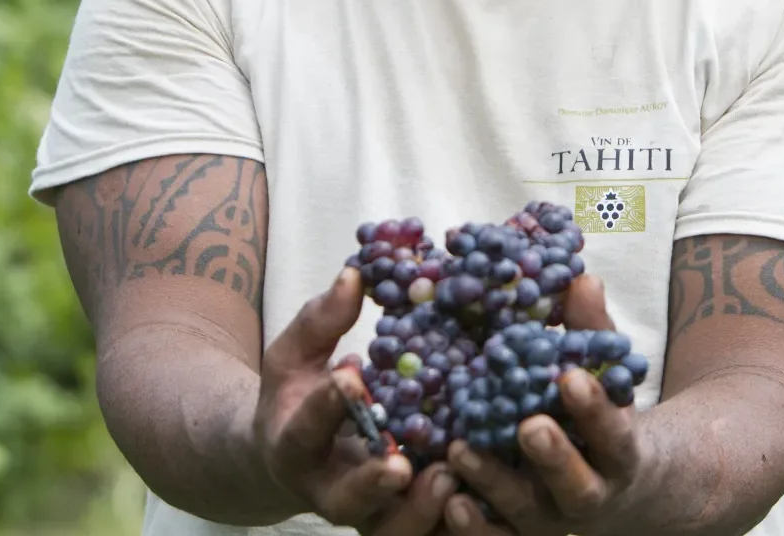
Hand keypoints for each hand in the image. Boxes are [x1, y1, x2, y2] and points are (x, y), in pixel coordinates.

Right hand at [253, 268, 458, 533]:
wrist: (296, 454)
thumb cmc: (299, 393)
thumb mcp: (297, 355)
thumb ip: (321, 321)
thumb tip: (354, 274)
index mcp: (296, 447)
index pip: (307, 429)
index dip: (326, 407)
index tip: (350, 378)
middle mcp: (330, 489)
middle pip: (348, 502)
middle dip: (372, 484)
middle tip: (403, 465)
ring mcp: (369, 511)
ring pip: (391, 529)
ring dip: (420, 511)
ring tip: (450, 477)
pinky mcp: (404, 519)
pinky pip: (428, 530)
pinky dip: (455, 519)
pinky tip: (487, 491)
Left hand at [442, 275, 649, 535]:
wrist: (618, 491)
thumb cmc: (603, 420)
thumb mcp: (604, 380)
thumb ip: (591, 335)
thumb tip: (582, 277)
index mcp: (620, 453)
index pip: (613, 432)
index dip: (594, 409)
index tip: (571, 378)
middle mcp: (590, 495)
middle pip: (575, 485)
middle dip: (553, 456)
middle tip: (528, 425)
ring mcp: (554, 523)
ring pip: (527, 514)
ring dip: (495, 485)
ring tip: (461, 452)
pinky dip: (475, 527)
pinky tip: (448, 500)